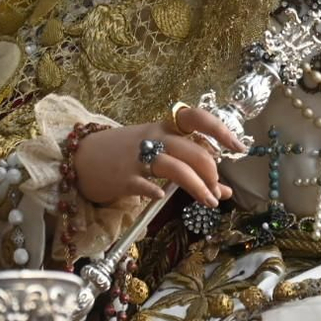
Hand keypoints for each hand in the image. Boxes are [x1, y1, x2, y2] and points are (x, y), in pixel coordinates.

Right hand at [73, 108, 240, 208]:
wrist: (81, 157)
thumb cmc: (126, 154)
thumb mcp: (158, 155)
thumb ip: (190, 168)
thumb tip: (224, 190)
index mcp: (165, 127)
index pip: (197, 118)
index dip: (221, 130)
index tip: (239, 148)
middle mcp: (155, 137)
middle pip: (193, 150)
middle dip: (212, 173)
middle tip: (218, 191)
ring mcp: (138, 156)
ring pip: (176, 167)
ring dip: (197, 186)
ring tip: (209, 202)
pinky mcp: (123, 176)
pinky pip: (144, 183)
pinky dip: (156, 190)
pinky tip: (162, 196)